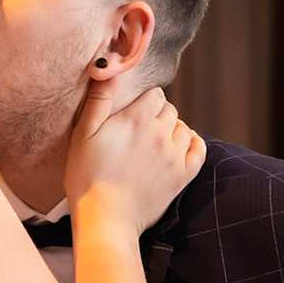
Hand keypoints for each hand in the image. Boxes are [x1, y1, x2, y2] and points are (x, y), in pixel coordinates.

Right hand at [64, 80, 204, 232]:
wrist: (106, 219)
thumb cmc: (87, 177)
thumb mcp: (84, 134)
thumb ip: (99, 98)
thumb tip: (107, 64)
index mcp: (137, 119)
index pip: (155, 94)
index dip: (143, 102)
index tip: (131, 115)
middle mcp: (161, 133)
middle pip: (169, 110)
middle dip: (157, 115)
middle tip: (139, 132)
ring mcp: (175, 155)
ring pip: (183, 128)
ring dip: (172, 131)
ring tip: (154, 143)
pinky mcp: (182, 176)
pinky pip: (199, 149)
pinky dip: (192, 143)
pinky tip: (179, 147)